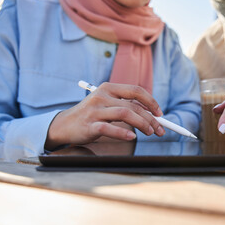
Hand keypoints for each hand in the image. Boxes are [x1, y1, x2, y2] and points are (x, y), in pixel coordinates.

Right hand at [45, 83, 164, 149]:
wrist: (64, 125)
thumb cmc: (91, 115)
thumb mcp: (107, 104)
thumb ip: (126, 105)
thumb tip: (151, 113)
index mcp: (108, 88)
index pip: (135, 90)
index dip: (151, 101)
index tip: (160, 113)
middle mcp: (102, 96)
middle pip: (133, 105)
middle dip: (150, 118)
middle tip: (160, 130)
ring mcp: (95, 110)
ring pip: (125, 114)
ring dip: (142, 124)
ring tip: (150, 133)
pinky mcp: (89, 125)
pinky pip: (108, 128)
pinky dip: (122, 133)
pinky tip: (132, 137)